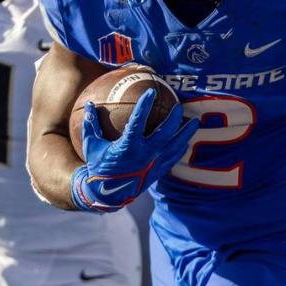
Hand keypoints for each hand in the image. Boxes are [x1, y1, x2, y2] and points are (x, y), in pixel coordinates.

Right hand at [71, 89, 197, 211]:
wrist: (107, 194)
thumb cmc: (98, 167)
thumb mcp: (92, 145)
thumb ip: (91, 124)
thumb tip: (89, 103)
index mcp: (128, 146)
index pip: (138, 121)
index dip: (145, 105)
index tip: (151, 92)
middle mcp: (144, 154)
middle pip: (165, 132)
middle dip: (174, 117)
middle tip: (179, 105)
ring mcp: (153, 164)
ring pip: (175, 146)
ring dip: (186, 132)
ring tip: (196, 121)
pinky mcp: (157, 172)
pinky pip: (173, 158)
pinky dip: (181, 149)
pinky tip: (186, 141)